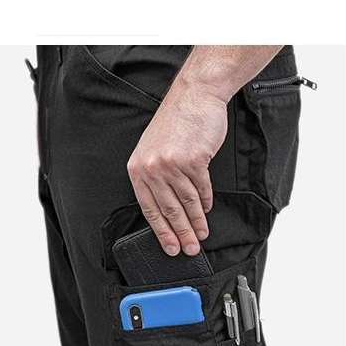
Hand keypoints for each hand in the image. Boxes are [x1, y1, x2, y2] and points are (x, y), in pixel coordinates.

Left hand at [127, 80, 227, 255]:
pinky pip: (201, 188)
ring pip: (186, 203)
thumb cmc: (176, 122)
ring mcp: (172, 164)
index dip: (161, 232)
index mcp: (138, 168)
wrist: (195, 96)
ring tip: (202, 235)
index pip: (149, 208)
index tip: (170, 247)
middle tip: (190, 249)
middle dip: (180, 234)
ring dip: (196, 222)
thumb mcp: (154, 149)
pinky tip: (207, 209)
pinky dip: (206, 201)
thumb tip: (167, 210)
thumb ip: (156, 177)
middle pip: (168, 210)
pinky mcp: (194, 160)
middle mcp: (152, 168)